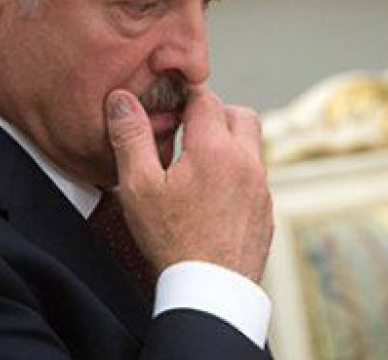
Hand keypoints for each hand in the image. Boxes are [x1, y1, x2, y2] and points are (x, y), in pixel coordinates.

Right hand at [105, 87, 273, 283]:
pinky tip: (212, 195)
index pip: (206, 98)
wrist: (209, 292)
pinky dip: (237, 173)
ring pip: (251, 145)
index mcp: (215, 149)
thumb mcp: (139, 187)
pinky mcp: (265, 210)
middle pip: (239, 113)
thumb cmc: (172, 240)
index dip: (186, 97)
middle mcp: (246, 162)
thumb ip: (131, 137)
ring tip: (197, 164)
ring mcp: (261, 187)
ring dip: (228, 143)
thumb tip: (122, 101)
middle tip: (186, 131)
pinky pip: (256, 176)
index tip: (170, 107)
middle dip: (214, 114)